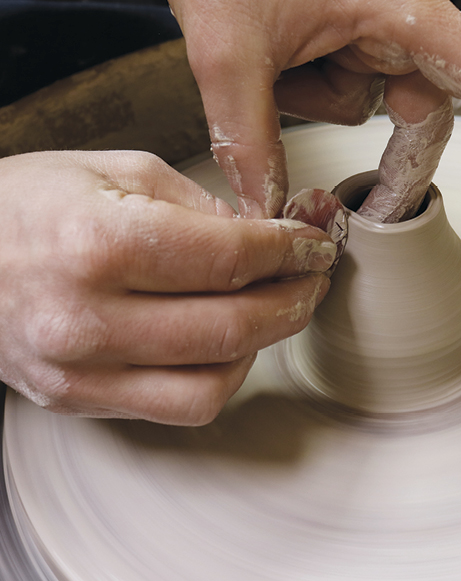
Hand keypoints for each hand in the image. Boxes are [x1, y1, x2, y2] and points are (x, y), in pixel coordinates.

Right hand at [0, 151, 334, 423]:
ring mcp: (79, 371)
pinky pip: (177, 409)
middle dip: (291, 302)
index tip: (312, 246)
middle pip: (231, 327)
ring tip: (272, 310)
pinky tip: (227, 344)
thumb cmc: (25, 204)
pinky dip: (220, 378)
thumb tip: (265, 241)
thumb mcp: (114, 171)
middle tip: (310, 280)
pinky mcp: (78, 399)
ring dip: (261, 346)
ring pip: (212, 384)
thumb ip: (200, 207)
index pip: (227, 258)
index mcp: (97, 241)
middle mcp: (86, 317)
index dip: (288, 252)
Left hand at [158, 0, 460, 219]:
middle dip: (384, 154)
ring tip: (277, 63)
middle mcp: (405, 5)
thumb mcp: (226, 54)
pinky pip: (357, 82)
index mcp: (396, 0)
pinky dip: (318, 88)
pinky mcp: (363, 20)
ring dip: (322, 102)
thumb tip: (270, 210)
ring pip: (377, 101)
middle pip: (424, 109)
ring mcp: (385, 13)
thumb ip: (248, 142)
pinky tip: (284, 57)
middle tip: (367, 204)